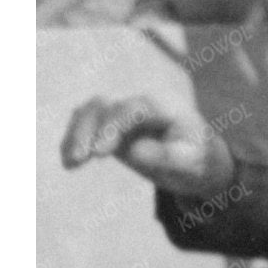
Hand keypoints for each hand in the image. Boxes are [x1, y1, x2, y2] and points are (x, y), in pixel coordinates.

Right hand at [61, 94, 235, 197]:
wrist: (198, 158)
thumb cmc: (198, 159)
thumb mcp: (192, 162)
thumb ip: (168, 156)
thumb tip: (134, 151)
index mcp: (162, 107)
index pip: (131, 109)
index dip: (112, 127)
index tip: (100, 153)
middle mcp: (137, 104)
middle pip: (104, 107)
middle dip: (88, 132)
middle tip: (78, 160)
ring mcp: (122, 112)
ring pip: (90, 113)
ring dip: (76, 135)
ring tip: (71, 163)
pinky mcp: (110, 124)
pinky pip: (86, 124)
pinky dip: (74, 140)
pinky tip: (69, 163)